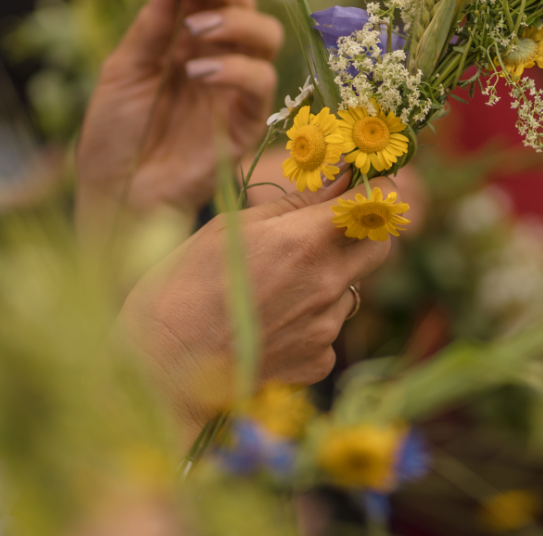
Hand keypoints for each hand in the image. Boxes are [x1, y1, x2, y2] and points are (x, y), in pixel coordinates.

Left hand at [77, 0, 282, 221]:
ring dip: (236, 22)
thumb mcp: (123, 71)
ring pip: (267, 39)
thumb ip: (151, 25)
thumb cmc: (112, 139)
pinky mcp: (246, 124)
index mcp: (184, 44)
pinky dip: (235, 67)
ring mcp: (233, 92)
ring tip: (195, 30)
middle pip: (247, 7)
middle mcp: (216, 61)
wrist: (114, 199)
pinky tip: (197, 70)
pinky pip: (261, 83)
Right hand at [117, 177, 396, 439]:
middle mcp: (327, 284)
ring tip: (274, 288)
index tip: (361, 184)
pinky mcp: (318, 362)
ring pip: (350, 290)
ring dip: (329, 280)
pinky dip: (310, 321)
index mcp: (306, 240)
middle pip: (379, 246)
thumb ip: (295, 204)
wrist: (163, 365)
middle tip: (329, 228)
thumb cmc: (184, 284)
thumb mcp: (233, 227)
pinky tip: (268, 322)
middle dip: (364, 231)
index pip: (372, 204)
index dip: (372, 190)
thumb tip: (340, 177)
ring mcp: (326, 327)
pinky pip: (329, 330)